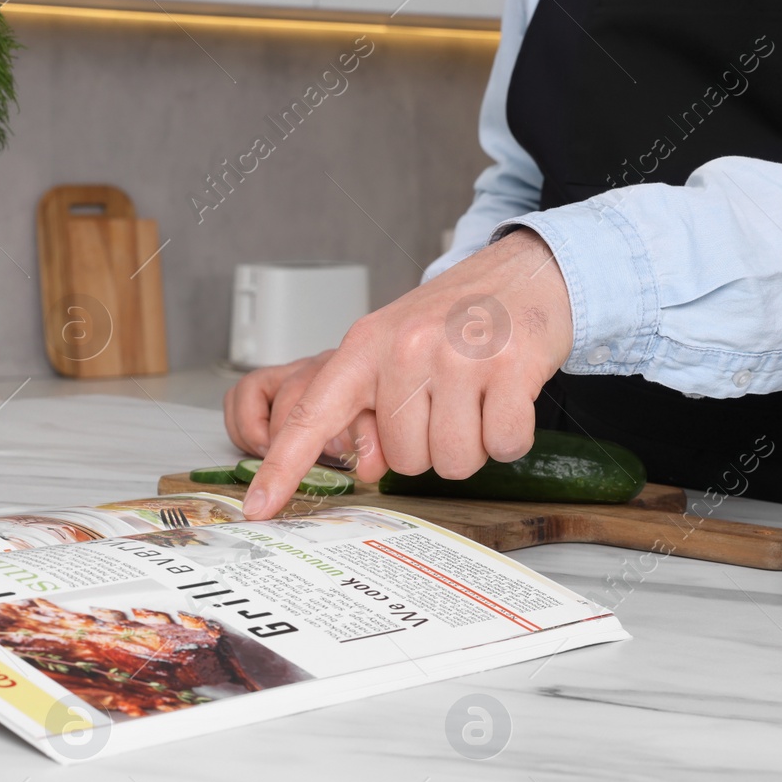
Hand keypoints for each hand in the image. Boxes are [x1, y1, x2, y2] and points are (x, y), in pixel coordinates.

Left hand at [242, 229, 573, 518]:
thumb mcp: (395, 343)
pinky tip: (507, 398)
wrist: (523, 273)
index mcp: (366, 345)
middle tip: (447, 401)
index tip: (257, 507)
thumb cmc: (455, 318)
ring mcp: (458, 357)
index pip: (312, 414)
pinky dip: (508, 437)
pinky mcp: (510, 367)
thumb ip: (369, 402)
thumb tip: (366, 466)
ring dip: (471, 445)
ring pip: (452, 460)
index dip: (282, 466)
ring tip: (476, 398)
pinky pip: (501, 445)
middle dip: (430, 445)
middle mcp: (406, 348)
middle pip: (403, 459)